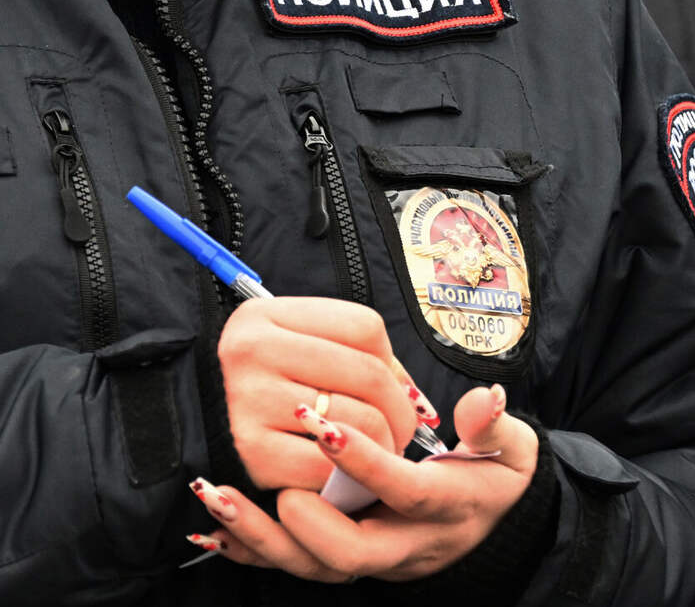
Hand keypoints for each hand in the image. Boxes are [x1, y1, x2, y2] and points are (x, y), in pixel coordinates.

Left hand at [186, 385, 538, 581]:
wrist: (499, 527)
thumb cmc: (499, 479)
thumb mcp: (513, 450)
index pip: (407, 491)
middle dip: (307, 524)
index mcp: (448, 506)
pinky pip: (297, 565)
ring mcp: (377, 556)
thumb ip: (494, 425)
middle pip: (353, 552)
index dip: (367, 463)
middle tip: (279, 485)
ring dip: (264, 538)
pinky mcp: (352, 559)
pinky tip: (215, 531)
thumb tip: (487, 397)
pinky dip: (254, 550)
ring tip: (223, 502)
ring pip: (316, 566)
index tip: (327, 427)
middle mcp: (409, 541)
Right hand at [217, 297, 424, 489]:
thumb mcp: (291, 351)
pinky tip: (346, 474)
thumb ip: (351, 358)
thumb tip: (414, 398)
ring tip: (376, 453)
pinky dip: (350, 476)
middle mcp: (252, 351)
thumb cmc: (256, 393)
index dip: (392, 362)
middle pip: (370, 376)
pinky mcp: (253, 454)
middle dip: (401, 412)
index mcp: (264, 316)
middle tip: (401, 432)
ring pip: (362, 422)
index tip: (393, 388)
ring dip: (385, 446)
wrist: (183, 435)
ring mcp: (249, 401)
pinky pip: (334, 466)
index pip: (365, 327)